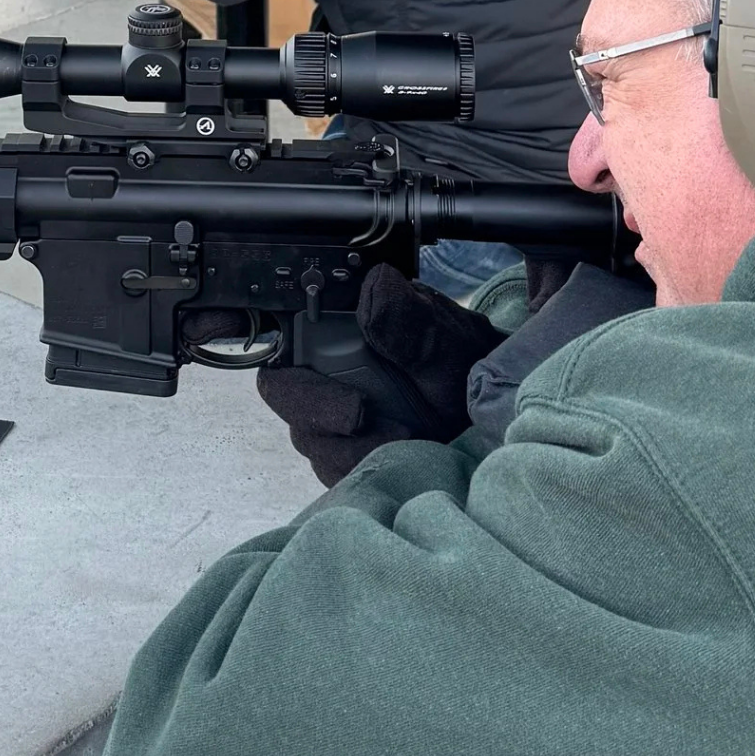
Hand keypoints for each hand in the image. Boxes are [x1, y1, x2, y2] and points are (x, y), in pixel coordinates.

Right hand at [250, 264, 503, 485]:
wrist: (488, 412)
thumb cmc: (462, 365)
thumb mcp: (444, 340)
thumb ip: (408, 318)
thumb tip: (375, 286)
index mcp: (337, 328)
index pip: (279, 336)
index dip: (265, 353)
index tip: (314, 381)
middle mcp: (323, 370)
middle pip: (283, 392)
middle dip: (318, 408)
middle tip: (361, 414)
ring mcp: (330, 416)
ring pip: (309, 437)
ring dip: (350, 445)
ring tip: (405, 436)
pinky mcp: (343, 455)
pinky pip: (332, 469)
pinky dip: (360, 467)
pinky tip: (398, 456)